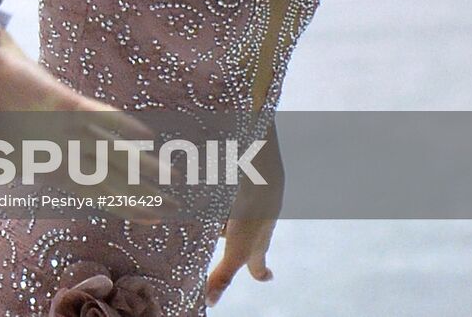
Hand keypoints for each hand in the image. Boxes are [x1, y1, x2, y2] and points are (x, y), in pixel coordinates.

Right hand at [0, 30, 166, 239]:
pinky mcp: (68, 103)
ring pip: (112, 149)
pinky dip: (119, 124)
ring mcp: (72, 127)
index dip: (123, 207)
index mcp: (57, 166)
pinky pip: (99, 115)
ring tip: (171, 175)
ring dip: (139, 162)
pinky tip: (145, 134)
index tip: (151, 220)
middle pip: (112, 176)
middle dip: (142, 192)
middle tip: (175, 207)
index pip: (97, 193)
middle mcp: (71, 149)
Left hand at [205, 160, 282, 305]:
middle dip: (224, 231)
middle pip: (237, 235)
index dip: (261, 272)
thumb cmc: (253, 212)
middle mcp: (255, 223)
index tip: (267, 277)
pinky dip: (212, 188)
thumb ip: (223, 276)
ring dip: (216, 208)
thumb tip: (209, 303)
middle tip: (218, 226)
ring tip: (207, 198)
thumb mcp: (235, 249)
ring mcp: (249, 202)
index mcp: (257, 242)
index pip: (258, 263)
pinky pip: (223, 190)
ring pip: (228, 212)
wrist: (260, 169)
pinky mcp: (240, 183)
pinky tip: (203, 181)